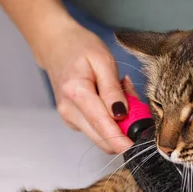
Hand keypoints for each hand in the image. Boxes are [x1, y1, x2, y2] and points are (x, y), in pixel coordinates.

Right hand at [38, 20, 133, 153]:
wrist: (56, 45)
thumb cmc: (80, 48)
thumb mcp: (103, 60)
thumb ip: (113, 89)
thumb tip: (122, 115)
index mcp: (76, 92)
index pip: (102, 124)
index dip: (121, 140)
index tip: (137, 146)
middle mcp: (69, 111)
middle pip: (102, 138)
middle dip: (124, 130)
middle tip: (136, 105)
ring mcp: (68, 118)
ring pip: (101, 136)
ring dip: (118, 124)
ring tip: (121, 95)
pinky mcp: (72, 121)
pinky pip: (97, 129)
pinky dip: (110, 120)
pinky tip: (110, 100)